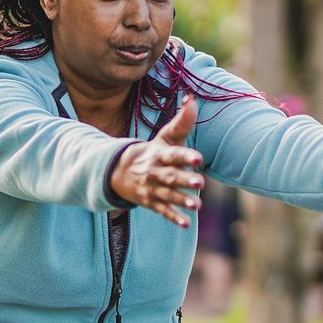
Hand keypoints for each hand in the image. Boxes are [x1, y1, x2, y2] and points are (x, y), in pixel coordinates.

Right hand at [110, 95, 203, 227]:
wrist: (121, 172)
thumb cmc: (154, 152)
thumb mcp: (165, 137)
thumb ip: (181, 122)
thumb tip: (192, 99)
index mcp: (160, 155)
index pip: (173, 155)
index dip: (185, 156)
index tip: (198, 158)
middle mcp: (155, 172)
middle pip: (170, 176)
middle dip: (184, 179)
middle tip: (200, 182)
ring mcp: (152, 189)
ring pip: (167, 195)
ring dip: (181, 200)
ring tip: (197, 205)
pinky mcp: (152, 203)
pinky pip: (163, 211)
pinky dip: (173, 218)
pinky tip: (185, 224)